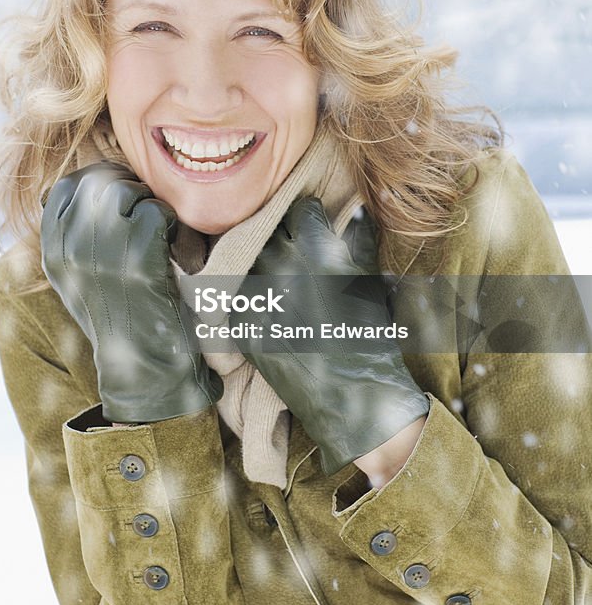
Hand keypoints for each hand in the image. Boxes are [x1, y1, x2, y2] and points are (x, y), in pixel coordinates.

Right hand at [40, 161, 222, 422]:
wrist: (145, 372)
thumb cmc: (123, 319)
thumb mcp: (81, 278)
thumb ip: (76, 234)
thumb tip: (88, 184)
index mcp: (53, 253)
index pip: (69, 187)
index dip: (102, 182)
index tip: (127, 202)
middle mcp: (69, 250)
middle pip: (102, 183)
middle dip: (133, 192)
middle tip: (153, 222)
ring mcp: (101, 254)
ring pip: (131, 193)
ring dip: (156, 209)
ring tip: (166, 241)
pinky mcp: (137, 261)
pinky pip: (159, 213)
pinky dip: (179, 231)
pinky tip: (182, 255)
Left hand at [230, 197, 428, 475]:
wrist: (352, 396)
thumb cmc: (370, 338)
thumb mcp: (370, 283)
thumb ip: (362, 239)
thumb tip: (360, 207)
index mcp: (318, 251)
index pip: (302, 211)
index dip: (309, 217)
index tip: (310, 225)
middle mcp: (284, 266)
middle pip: (269, 229)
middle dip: (280, 234)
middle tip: (290, 247)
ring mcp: (259, 295)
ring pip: (247, 257)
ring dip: (258, 261)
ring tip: (271, 272)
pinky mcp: (243, 324)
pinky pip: (233, 294)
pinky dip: (244, 292)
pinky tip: (260, 300)